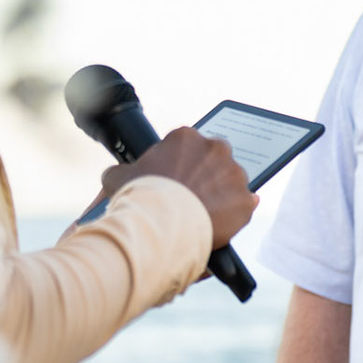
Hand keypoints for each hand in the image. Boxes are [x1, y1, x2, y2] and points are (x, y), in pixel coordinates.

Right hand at [102, 127, 257, 249]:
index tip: (178, 178)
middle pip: (215, 160)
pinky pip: (244, 205)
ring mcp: (234, 175)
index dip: (182, 164)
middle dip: (207, 175)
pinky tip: (224, 220)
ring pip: (232, 182)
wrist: (160, 225)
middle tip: (193, 195)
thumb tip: (117, 173)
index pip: (188, 146)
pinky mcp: (245, 200)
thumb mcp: (118, 177)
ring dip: (222, 193)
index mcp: (186, 137)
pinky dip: (236, 212)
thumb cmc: (139, 198)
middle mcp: (216, 149)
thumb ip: (122, 170)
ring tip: (205, 212)